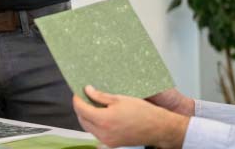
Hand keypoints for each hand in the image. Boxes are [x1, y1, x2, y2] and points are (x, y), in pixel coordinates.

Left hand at [73, 86, 188, 148]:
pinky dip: (94, 124)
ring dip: (86, 116)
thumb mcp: (120, 99)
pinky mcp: (112, 144)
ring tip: (92, 105)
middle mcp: (103, 133)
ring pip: (88, 127)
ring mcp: (107, 140)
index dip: (77, 99)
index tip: (78, 92)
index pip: (81, 109)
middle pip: (82, 119)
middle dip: (80, 108)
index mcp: (104, 119)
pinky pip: (97, 133)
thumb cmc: (142, 111)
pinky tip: (101, 115)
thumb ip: (100, 96)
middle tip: (84, 97)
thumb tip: (87, 90)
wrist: (157, 128)